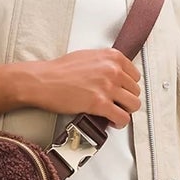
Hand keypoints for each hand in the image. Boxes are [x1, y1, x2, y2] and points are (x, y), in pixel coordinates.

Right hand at [25, 48, 141, 128]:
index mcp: (112, 56)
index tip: (122, 91)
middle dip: (126, 99)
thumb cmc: (60, 69)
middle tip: (115, 103)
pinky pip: (122, 118)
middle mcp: (113, 70)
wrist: (44, 80)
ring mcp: (107, 87)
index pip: (135, 75)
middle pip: (135, 91)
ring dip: (125, 111)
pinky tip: (111, 121)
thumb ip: (105, 63)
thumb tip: (115, 73)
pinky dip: (119, 123)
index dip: (128, 86)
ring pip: (133, 105)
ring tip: (114, 112)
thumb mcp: (88, 56)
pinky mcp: (100, 103)